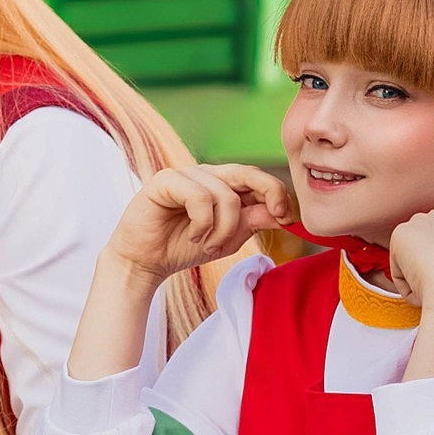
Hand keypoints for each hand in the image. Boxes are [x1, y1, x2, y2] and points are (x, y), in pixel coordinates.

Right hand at [103, 164, 295, 281]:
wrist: (145, 261)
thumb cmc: (183, 247)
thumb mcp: (227, 238)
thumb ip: (252, 222)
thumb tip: (283, 213)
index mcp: (223, 184)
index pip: (257, 178)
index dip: (278, 193)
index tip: (287, 218)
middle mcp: (207, 174)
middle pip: (248, 173)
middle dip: (270, 193)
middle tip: (278, 217)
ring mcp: (186, 174)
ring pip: (226, 195)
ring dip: (223, 230)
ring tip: (208, 246)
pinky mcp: (166, 180)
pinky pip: (200, 198)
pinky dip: (202, 224)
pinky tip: (193, 236)